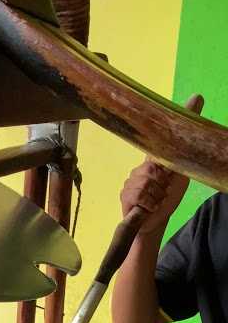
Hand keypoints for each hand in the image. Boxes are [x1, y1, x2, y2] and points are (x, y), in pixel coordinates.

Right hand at [120, 94, 203, 234]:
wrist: (152, 224)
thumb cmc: (165, 201)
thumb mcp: (179, 180)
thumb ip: (184, 162)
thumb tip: (195, 141)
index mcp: (156, 161)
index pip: (164, 136)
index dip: (182, 115)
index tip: (197, 98)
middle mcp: (143, 166)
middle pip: (153, 166)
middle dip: (161, 184)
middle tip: (162, 194)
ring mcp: (132, 178)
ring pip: (147, 181)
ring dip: (156, 196)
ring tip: (155, 202)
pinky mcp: (125, 192)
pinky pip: (140, 193)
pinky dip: (148, 203)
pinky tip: (147, 207)